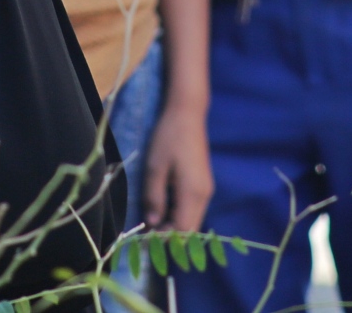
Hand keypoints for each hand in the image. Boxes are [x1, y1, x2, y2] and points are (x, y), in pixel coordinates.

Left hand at [141, 101, 213, 232]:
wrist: (187, 113)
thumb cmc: (168, 137)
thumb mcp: (155, 168)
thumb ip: (154, 198)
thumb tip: (153, 223)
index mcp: (193, 193)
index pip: (182, 229)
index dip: (165, 238)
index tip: (145, 238)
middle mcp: (204, 195)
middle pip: (191, 229)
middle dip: (170, 235)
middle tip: (147, 233)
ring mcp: (206, 189)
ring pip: (193, 220)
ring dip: (174, 225)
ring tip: (152, 222)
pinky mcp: (203, 184)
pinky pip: (193, 209)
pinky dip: (179, 215)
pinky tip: (163, 209)